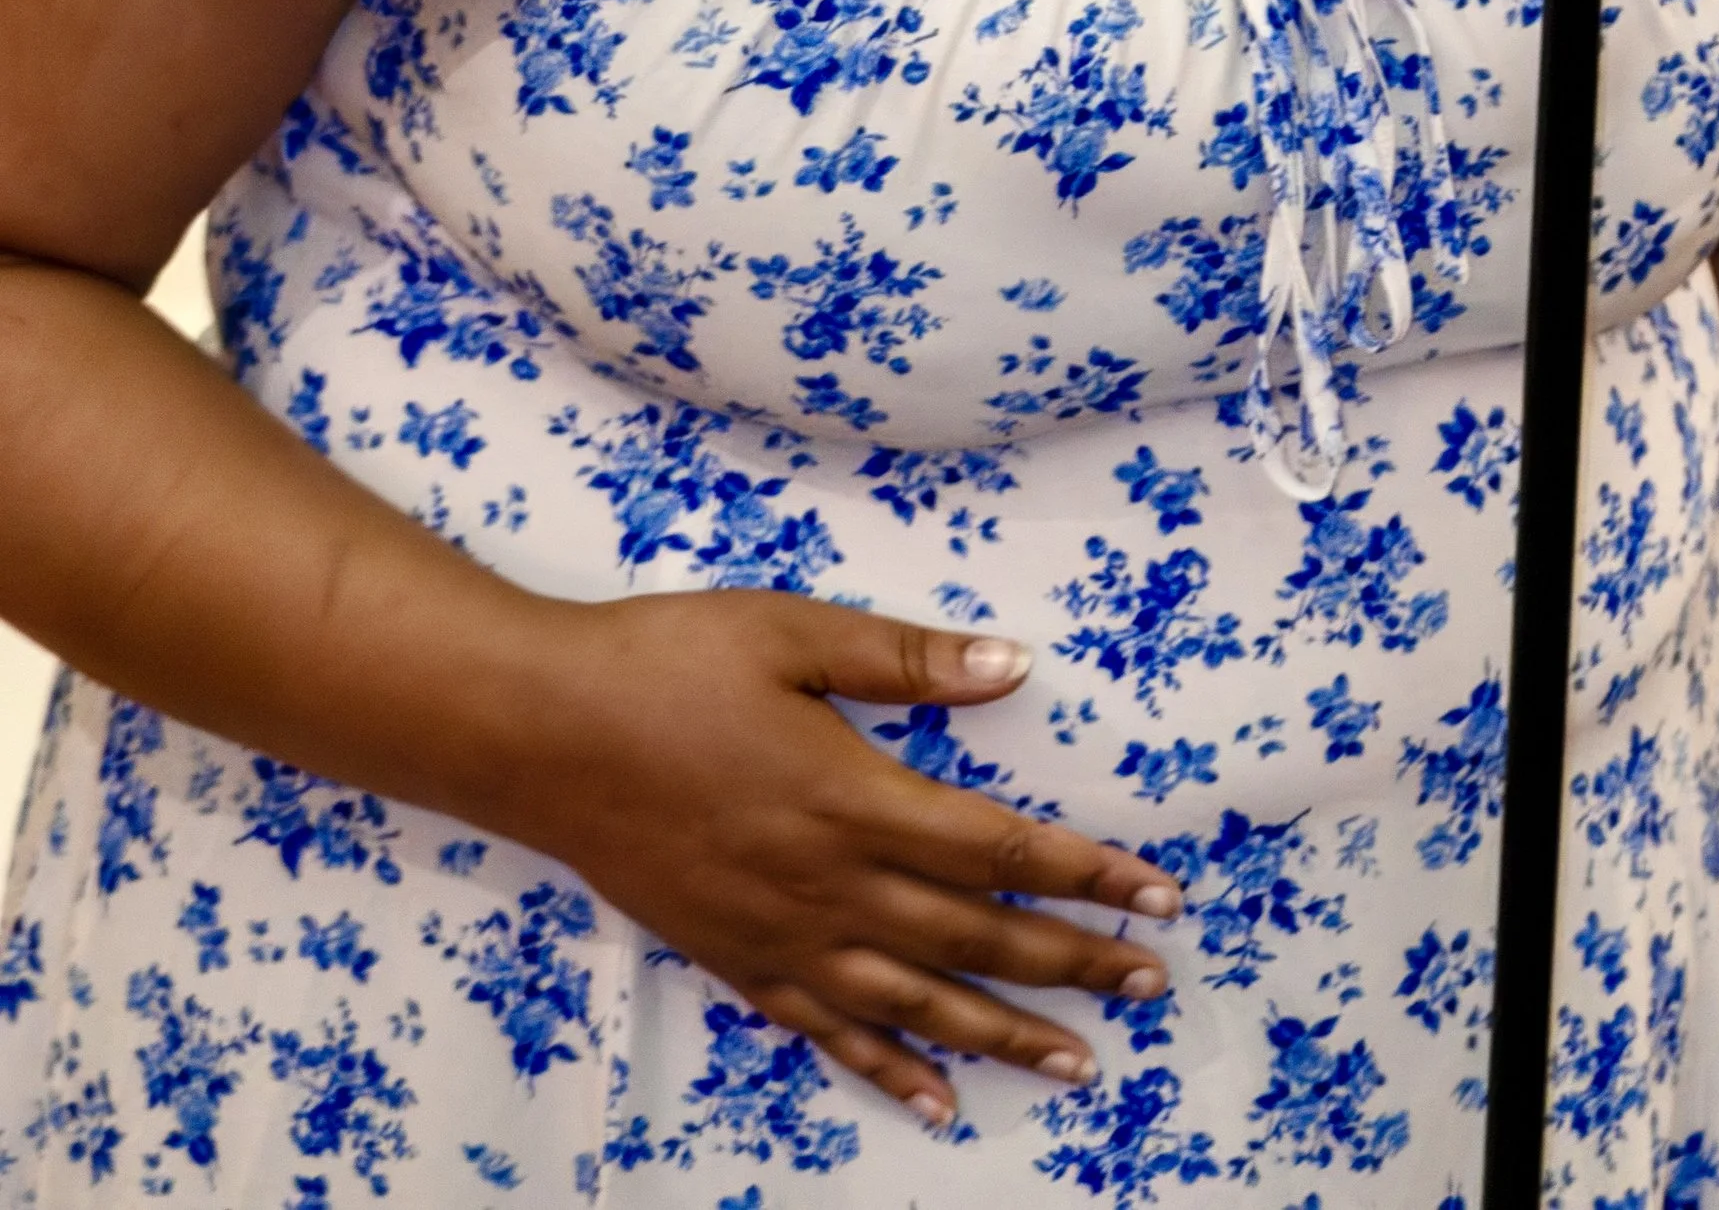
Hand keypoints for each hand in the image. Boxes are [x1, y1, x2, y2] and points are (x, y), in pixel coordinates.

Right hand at [504, 587, 1180, 1126]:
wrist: (540, 734)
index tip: (1157, 893)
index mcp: (853, 798)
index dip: (1087, 873)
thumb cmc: (666, 664)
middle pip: (977, 939)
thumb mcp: (790, 631)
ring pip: (919, 1006)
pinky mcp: (738, 964)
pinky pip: (830, 1035)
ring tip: (1080, 1063)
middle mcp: (830, 886)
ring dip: (1006, 1037)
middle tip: (1153, 983)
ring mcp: (783, 938)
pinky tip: (938, 1107)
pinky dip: (891, 1073)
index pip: (999, 849)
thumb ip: (905, 658)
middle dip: (1075, 963)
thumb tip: (1013, 666)